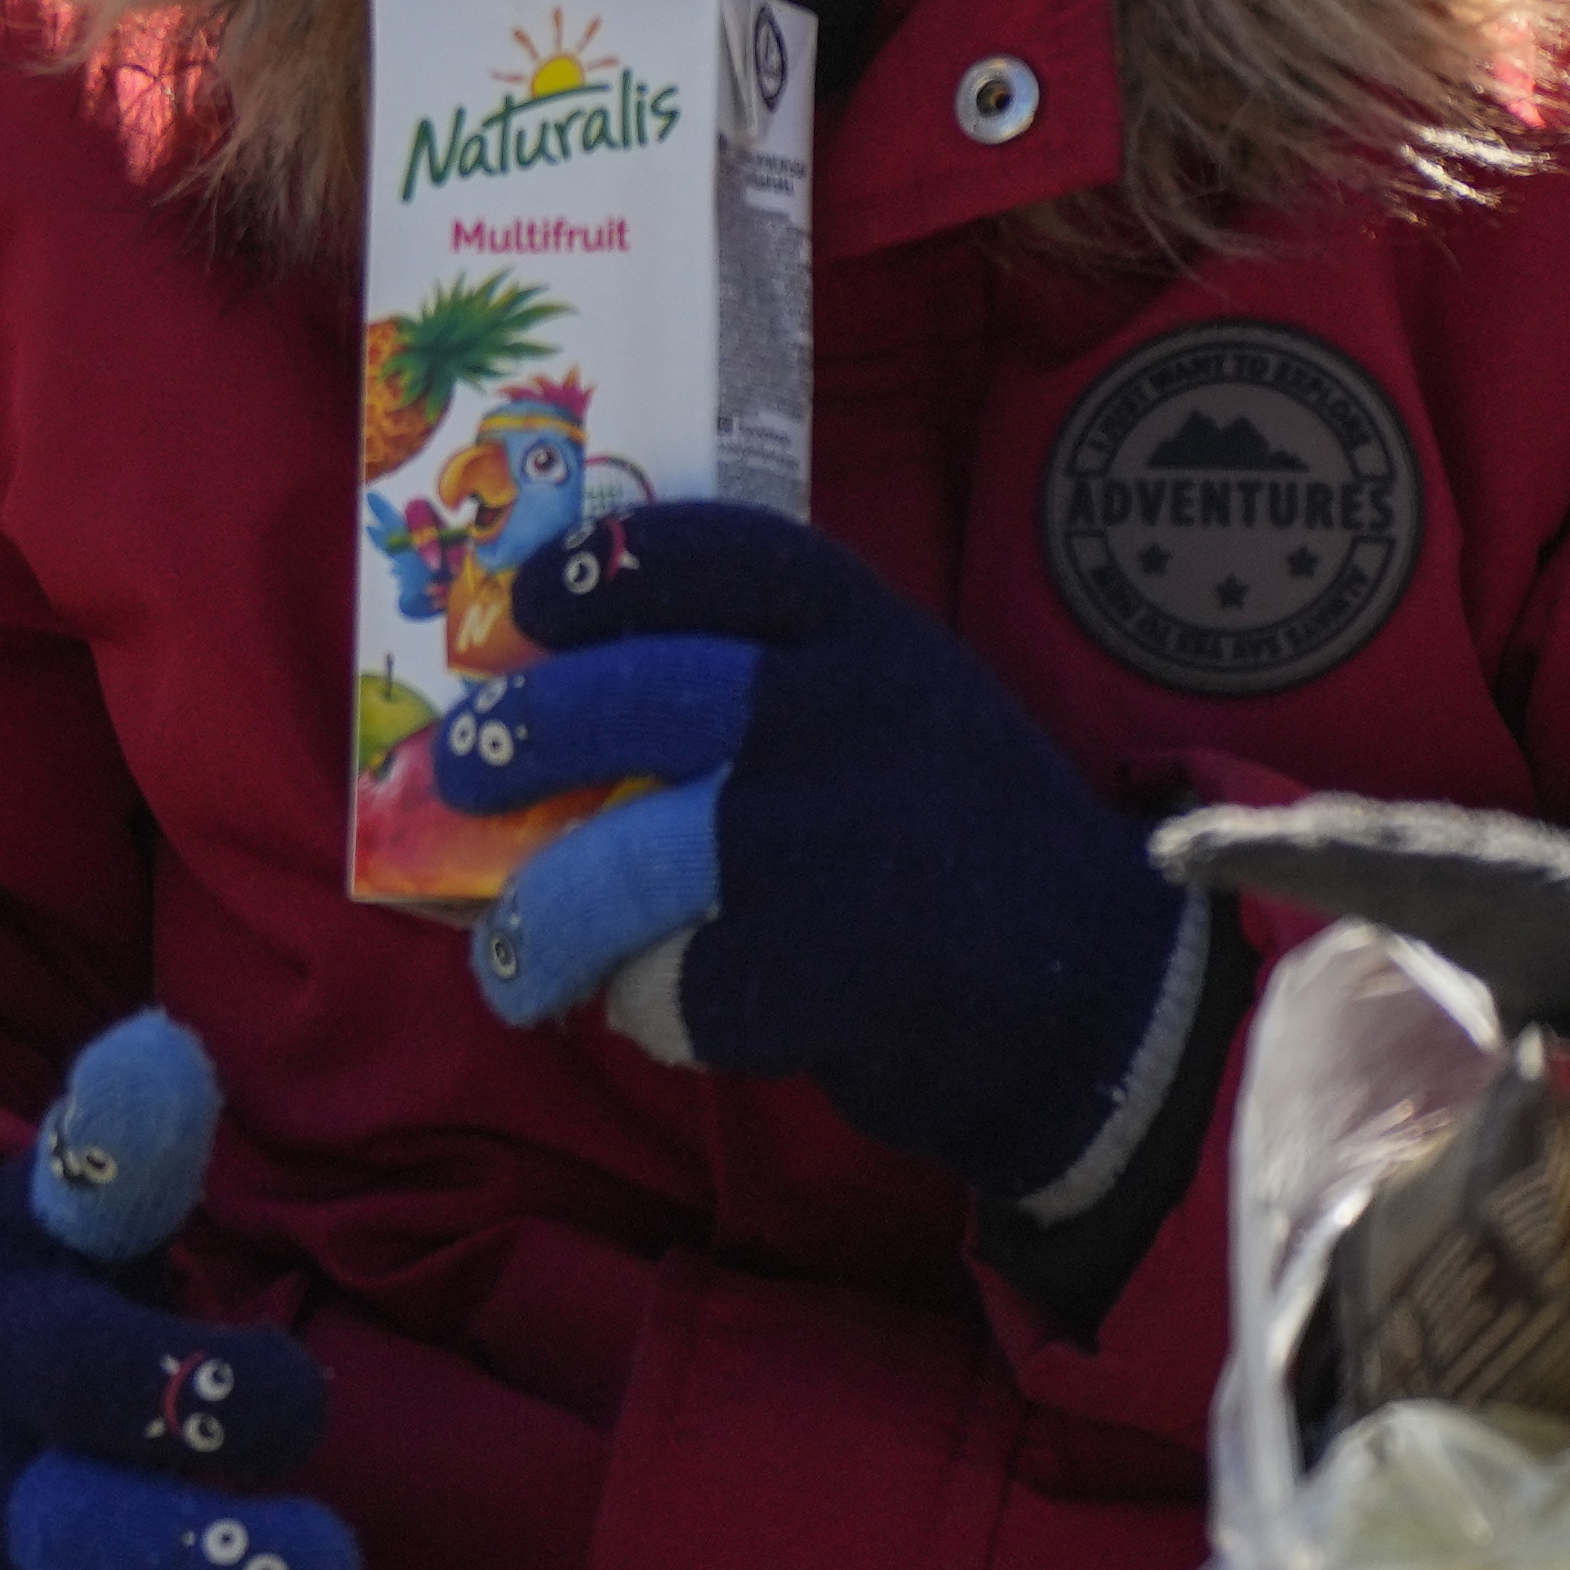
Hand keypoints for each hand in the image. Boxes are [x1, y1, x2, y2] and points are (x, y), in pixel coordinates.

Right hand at [0, 1016, 358, 1569]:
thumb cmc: (9, 1325)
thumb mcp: (36, 1223)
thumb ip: (115, 1156)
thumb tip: (163, 1042)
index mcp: (10, 1357)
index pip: (102, 1378)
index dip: (215, 1392)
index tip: (293, 1397)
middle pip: (83, 1544)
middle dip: (210, 1564)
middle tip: (326, 1567)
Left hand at [432, 503, 1192, 1200]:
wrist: (1106, 1011)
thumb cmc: (965, 853)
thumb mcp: (904, 717)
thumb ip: (779, 690)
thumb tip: (570, 700)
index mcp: (871, 639)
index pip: (717, 555)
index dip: (605, 566)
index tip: (529, 602)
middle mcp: (851, 715)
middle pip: (638, 698)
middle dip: (525, 736)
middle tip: (463, 772)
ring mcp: (838, 840)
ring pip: (629, 862)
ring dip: (547, 920)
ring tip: (512, 960)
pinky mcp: (835, 968)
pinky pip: (679, 984)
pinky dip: (652, 1010)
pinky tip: (663, 1013)